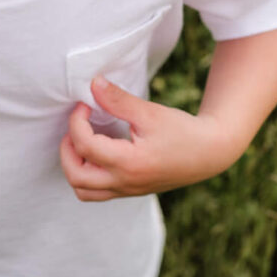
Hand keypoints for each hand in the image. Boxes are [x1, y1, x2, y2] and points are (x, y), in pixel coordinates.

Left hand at [59, 77, 245, 200]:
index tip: (85, 104)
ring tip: (83, 142)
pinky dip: (87, 174)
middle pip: (75, 176)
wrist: (210, 154)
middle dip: (67, 149)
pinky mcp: (131, 191)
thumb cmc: (182, 131)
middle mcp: (125, 182)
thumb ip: (119, 100)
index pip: (84, 145)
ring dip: (74, 166)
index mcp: (128, 163)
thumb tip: (93, 84)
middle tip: (76, 126)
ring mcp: (127, 190)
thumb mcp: (150, 113)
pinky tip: (98, 151)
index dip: (77, 121)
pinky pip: (97, 192)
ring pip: (83, 191)